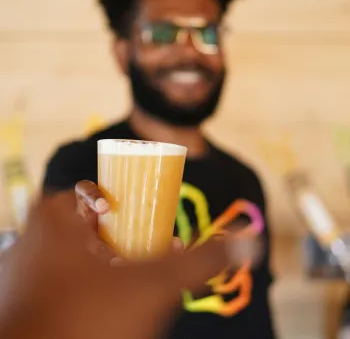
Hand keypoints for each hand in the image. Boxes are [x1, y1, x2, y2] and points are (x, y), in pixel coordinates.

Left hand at [0, 193, 258, 338]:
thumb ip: (198, 260)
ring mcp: (23, 263)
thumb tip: (248, 241)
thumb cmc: (87, 320)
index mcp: (55, 213)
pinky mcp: (23, 293)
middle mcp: (33, 233)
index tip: (147, 230)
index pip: (102, 193)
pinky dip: (88, 283)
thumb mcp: (150, 285)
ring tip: (128, 287)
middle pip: (93, 224)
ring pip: (79, 252)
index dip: (130, 208)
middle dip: (124, 241)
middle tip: (142, 261)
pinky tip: (106, 305)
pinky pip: (63, 276)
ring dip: (109, 264)